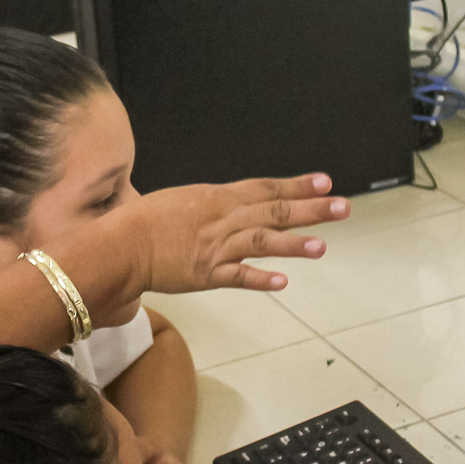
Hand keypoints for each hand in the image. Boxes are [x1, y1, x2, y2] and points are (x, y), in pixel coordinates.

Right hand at [124, 173, 347, 296]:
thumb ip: (217, 204)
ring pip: (261, 242)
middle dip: (310, 209)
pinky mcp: (206, 275)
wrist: (122, 244)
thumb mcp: (187, 200)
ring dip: (293, 244)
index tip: (325, 182)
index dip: (297, 185)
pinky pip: (237, 277)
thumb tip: (241, 205)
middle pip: (274, 212)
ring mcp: (216, 248)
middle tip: (342, 207)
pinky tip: (282, 281)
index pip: (265, 188)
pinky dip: (259, 278)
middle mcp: (223, 220)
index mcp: (218, 198)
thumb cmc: (148, 220)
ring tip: (322, 246)